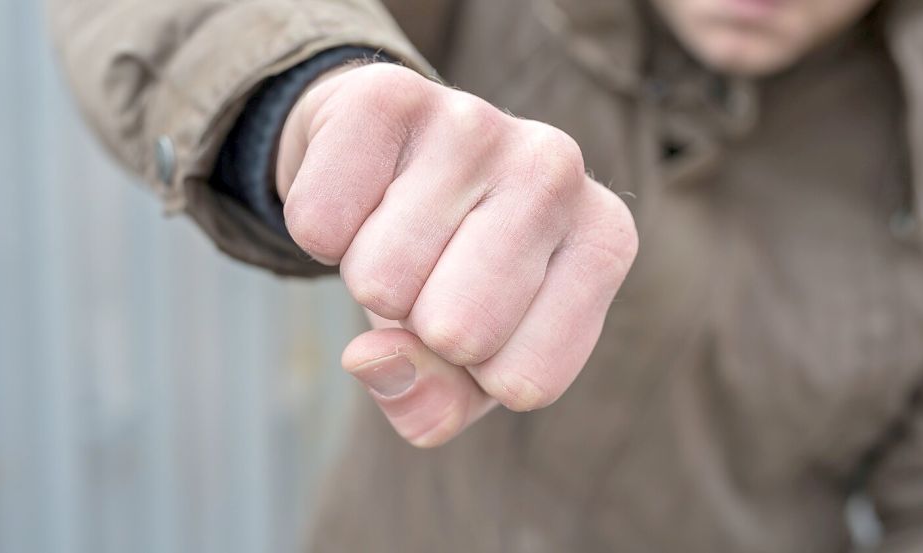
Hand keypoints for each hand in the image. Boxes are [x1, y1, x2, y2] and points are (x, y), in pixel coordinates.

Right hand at [276, 63, 637, 446]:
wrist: (396, 160)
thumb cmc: (453, 272)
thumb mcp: (471, 365)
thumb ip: (438, 404)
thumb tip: (378, 361)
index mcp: (604, 241)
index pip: (524, 382)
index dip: (477, 375)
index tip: (483, 317)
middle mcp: (559, 169)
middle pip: (458, 333)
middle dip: (421, 328)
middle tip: (433, 273)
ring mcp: (478, 123)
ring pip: (381, 283)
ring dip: (370, 280)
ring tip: (401, 231)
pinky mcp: (390, 95)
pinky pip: (318, 225)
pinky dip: (320, 233)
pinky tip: (362, 194)